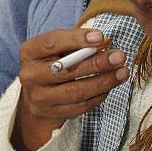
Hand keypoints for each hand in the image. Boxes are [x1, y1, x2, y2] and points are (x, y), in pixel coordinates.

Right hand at [13, 28, 128, 150]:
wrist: (37, 94)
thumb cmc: (52, 62)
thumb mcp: (56, 48)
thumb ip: (76, 44)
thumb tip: (104, 43)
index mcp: (29, 52)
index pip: (52, 43)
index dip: (77, 39)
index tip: (100, 37)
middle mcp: (31, 76)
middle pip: (67, 70)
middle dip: (97, 63)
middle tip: (119, 57)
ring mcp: (40, 98)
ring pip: (76, 91)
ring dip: (103, 82)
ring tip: (122, 72)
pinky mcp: (53, 113)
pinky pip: (81, 106)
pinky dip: (99, 95)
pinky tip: (111, 86)